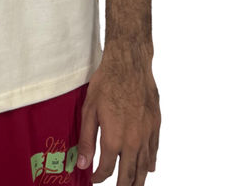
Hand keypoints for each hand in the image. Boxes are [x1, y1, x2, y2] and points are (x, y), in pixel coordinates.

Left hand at [76, 42, 159, 184]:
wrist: (129, 64)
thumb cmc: (106, 83)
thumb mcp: (89, 110)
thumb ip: (86, 140)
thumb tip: (82, 164)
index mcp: (114, 139)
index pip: (107, 170)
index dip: (99, 177)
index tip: (94, 178)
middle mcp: (133, 141)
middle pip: (129, 175)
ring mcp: (147, 134)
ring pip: (144, 167)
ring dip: (137, 180)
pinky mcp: (155, 125)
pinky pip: (154, 151)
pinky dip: (150, 163)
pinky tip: (148, 168)